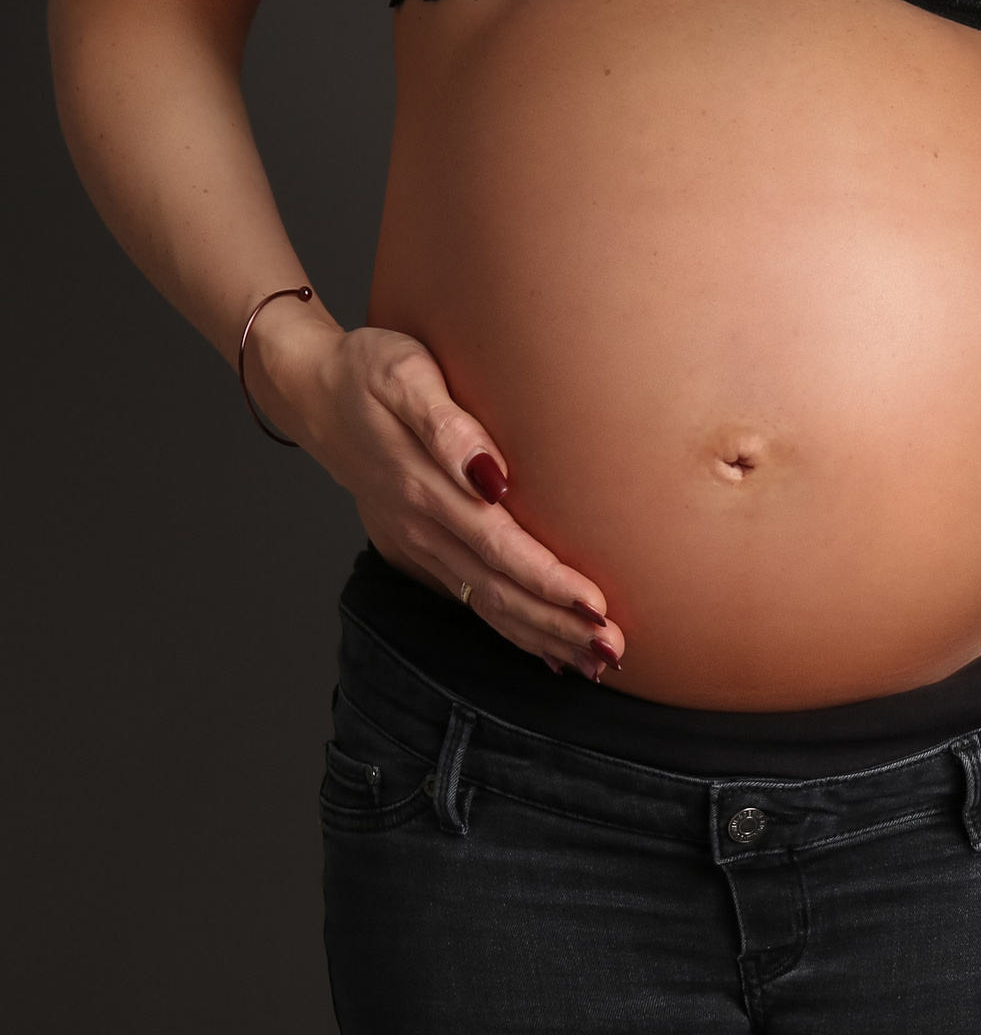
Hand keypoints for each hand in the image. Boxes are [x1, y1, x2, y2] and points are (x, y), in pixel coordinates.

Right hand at [253, 304, 623, 676]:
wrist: (313, 392)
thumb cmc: (369, 371)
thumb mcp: (404, 375)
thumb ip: (446, 424)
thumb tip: (490, 473)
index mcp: (424, 488)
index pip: (499, 547)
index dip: (547, 582)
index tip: (595, 606)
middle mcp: (422, 527)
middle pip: (498, 590)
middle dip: (557, 625)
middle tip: (614, 650)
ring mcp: (418, 544)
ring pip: (486, 604)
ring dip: (541, 637)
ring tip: (597, 663)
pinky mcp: (420, 550)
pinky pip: (470, 600)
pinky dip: (512, 630)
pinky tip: (550, 653)